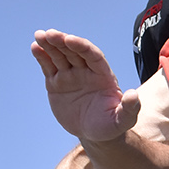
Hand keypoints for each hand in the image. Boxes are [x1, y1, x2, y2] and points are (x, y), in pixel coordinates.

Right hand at [32, 29, 141, 143]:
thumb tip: (133, 95)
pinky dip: (42, 56)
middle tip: (50, 34)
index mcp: (103, 75)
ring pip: (60, 56)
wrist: (95, 134)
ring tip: (39, 35)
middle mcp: (86, 71)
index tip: (69, 40)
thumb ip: (129, 108)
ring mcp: (70, 75)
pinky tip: (35, 46)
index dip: (81, 46)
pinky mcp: (57, 83)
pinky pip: (49, 67)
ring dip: (50, 45)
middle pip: (74, 52)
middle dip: (62, 42)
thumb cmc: (112, 126)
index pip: (93, 55)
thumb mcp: (123, 120)